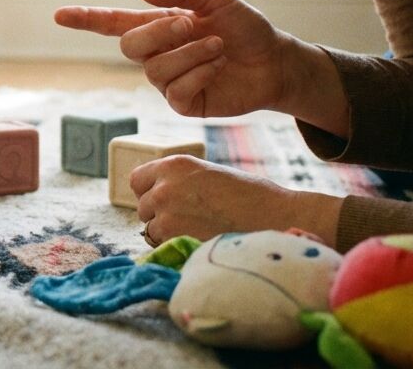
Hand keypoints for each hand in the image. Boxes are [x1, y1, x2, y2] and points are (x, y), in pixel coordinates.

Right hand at [55, 0, 292, 118]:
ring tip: (218, 45)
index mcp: (158, 25)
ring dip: (189, 53)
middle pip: (129, 45)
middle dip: (159, 32)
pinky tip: (216, 67)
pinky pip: (174, 91)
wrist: (274, 61)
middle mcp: (157, 53)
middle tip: (190, 24)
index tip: (60, 15)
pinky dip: (198, 73)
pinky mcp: (183, 103)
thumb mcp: (218, 0)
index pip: (113, 24)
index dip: (86, 20)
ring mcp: (168, 80)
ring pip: (154, 69)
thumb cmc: (244, 28)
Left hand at [129, 155, 341, 244]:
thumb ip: (181, 182)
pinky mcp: (172, 236)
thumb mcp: (209, 175)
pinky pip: (160, 246)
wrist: (274, 217)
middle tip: (187, 221)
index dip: (150, 192)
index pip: (137, 179)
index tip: (163, 201)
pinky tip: (197, 243)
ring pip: (149, 228)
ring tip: (196, 233)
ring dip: (166, 233)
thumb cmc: (250, 197)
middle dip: (159, 215)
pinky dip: (174, 248)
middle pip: (143, 206)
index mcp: (175, 164)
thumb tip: (162, 197)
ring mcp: (166, 210)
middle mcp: (164, 184)